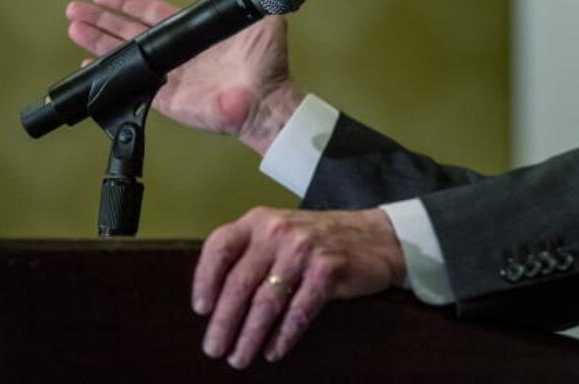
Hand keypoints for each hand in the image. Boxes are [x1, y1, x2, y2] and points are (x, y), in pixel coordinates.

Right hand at [65, 0, 302, 153]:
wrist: (266, 100)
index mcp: (192, 34)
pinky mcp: (165, 97)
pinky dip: (110, 75)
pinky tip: (89, 67)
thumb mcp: (264, 19)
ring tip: (73, 28)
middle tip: (74, 9)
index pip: (151, 14)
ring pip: (124, 55)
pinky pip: (131, 85)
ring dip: (97, 42)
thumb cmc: (267, 63)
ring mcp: (169, 75)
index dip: (127, 4)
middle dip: (101, 20)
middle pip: (128, 32)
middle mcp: (177, 52)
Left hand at [192, 206, 405, 367]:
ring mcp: (305, 249)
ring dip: (250, 336)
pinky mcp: (328, 270)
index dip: (205, 279)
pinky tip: (274, 351)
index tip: (200, 310)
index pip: (220, 246)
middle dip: (224, 322)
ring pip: (267, 302)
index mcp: (260, 220)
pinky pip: (298, 311)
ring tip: (240, 358)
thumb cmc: (320, 241)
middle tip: (214, 349)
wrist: (377, 236)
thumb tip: (215, 304)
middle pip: (240, 282)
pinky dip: (284, 336)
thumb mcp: (282, 234)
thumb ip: (251, 255)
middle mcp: (279, 231)